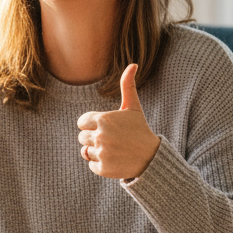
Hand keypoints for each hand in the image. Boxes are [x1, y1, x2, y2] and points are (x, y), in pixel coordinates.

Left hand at [77, 63, 159, 178]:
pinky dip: (101, 164)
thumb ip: (128, 86)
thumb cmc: (139, 129)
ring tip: (113, 150)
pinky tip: (114, 160)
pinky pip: (91, 165)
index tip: (104, 127)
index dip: (91, 124)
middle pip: (82, 137)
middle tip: (111, 140)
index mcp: (103, 119)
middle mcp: (100, 136)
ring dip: (96, 151)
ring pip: (85, 152)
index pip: (81, 122)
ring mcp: (102, 153)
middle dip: (94, 138)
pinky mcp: (103, 168)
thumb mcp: (133, 108)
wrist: (150, 157)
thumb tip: (133, 64)